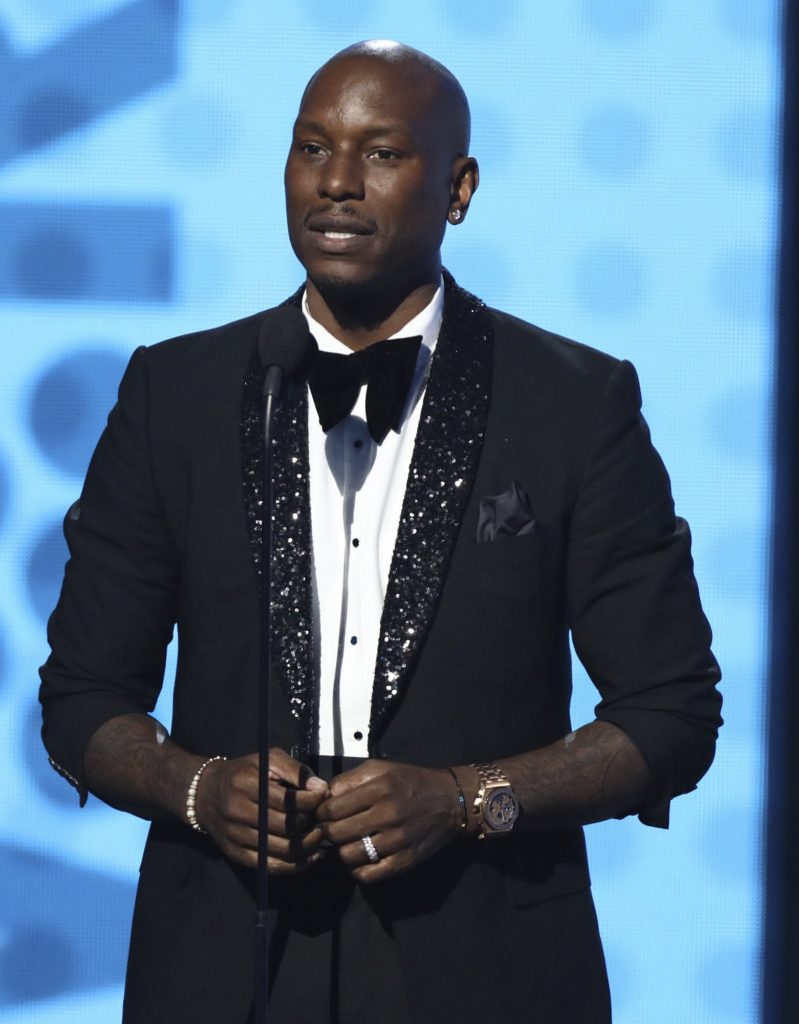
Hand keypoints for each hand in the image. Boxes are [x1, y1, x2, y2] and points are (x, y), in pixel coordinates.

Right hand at [195, 748, 327, 872]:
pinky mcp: (236, 854)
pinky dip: (294, 866)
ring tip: (319, 835)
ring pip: (282, 849)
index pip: (287, 800)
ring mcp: (236, 836)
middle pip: (286, 826)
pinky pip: (270, 866)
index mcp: (246, 783)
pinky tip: (309, 857)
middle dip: (311, 823)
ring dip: (308, 846)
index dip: (312, 801)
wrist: (205, 793)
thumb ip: (295, 770)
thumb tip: (322, 788)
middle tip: (322, 818)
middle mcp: (238, 811)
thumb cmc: (244, 772)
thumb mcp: (267, 759)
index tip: (323, 796)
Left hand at [315, 760, 461, 882]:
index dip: (320, 813)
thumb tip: (321, 796)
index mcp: (379, 789)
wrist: (449, 800)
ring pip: (349, 856)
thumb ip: (349, 780)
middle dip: (327, 833)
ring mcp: (397, 841)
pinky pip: (369, 875)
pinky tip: (360, 859)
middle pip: (337, 833)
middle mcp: (388, 815)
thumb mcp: (380, 769)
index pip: (332, 809)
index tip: (322, 814)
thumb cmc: (409, 781)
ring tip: (347, 843)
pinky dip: (357, 870)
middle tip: (331, 830)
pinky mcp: (406, 861)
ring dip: (342, 851)